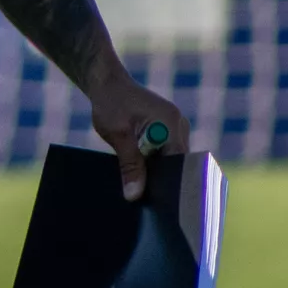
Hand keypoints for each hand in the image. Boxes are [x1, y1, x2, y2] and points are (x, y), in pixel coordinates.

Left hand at [87, 76, 190, 202]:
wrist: (106, 83)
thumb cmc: (110, 104)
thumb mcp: (118, 136)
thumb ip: (130, 165)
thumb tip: (135, 195)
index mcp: (172, 123)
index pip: (181, 163)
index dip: (171, 184)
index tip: (161, 204)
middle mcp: (178, 125)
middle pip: (178, 163)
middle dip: (163, 181)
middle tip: (149, 203)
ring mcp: (174, 127)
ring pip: (170, 160)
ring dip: (156, 172)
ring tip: (143, 192)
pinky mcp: (165, 130)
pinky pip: (163, 153)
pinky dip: (152, 163)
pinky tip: (139, 176)